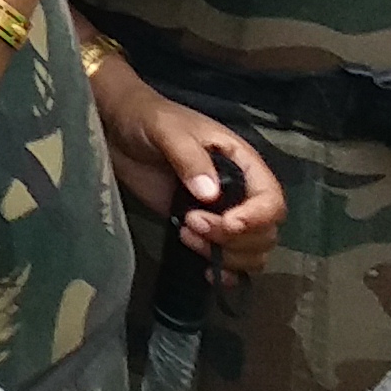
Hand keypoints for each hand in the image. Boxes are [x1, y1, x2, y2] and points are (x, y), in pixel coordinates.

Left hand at [99, 81, 283, 276]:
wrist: (118, 129)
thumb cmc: (147, 120)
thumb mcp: (167, 130)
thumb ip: (189, 158)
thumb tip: (210, 195)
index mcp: (243, 163)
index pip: (272, 200)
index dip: (257, 218)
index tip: (228, 223)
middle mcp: (241, 192)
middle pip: (265, 233)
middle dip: (234, 238)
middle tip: (192, 223)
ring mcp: (222, 214)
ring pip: (251, 251)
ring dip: (226, 255)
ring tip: (186, 235)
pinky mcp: (201, 230)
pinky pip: (230, 261)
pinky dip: (225, 271)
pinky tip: (204, 269)